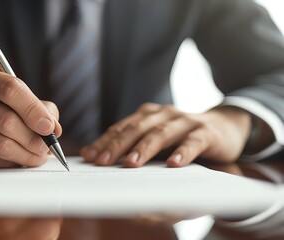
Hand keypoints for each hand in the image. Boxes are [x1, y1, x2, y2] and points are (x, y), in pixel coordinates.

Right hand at [0, 65, 61, 167]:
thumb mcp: (7, 94)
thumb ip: (36, 105)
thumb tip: (55, 129)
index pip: (11, 90)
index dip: (34, 109)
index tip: (50, 127)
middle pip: (8, 121)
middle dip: (35, 138)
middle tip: (49, 145)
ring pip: (2, 145)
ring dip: (28, 154)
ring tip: (40, 154)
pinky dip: (15, 162)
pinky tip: (21, 158)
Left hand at [81, 103, 251, 166]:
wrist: (225, 126)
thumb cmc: (182, 137)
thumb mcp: (155, 139)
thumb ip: (130, 145)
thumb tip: (94, 157)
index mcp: (147, 115)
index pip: (121, 128)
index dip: (104, 141)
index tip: (88, 156)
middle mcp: (163, 114)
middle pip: (136, 129)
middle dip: (117, 145)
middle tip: (102, 162)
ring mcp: (185, 121)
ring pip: (161, 133)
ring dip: (144, 148)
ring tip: (130, 164)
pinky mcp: (207, 132)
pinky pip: (193, 141)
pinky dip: (183, 152)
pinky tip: (173, 164)